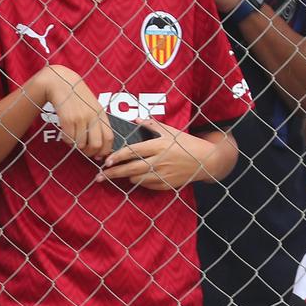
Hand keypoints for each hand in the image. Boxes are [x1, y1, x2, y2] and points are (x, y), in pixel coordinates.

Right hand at [34, 66, 113, 159]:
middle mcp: (92, 117)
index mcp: (101, 114)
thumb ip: (97, 122)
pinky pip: (68, 139)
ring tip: (73, 138)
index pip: (109, 137)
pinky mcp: (67, 119)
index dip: (105, 150)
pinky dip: (66, 141)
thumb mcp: (92, 106)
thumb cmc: (77, 96)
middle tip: (84, 151)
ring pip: (80, 144)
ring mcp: (80, 118)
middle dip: (90, 152)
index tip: (99, 155)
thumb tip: (100, 144)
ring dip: (76, 145)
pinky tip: (65, 134)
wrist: (61, 82)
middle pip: (96, 144)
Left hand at [98, 120, 212, 190]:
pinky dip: (140, 182)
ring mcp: (162, 174)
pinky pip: (147, 186)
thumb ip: (152, 125)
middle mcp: (159, 161)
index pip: (131, 151)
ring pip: (136, 179)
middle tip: (99, 176)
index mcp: (158, 145)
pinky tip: (136, 179)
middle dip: (112, 173)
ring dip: (126, 177)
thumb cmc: (187, 143)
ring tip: (118, 175)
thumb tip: (136, 119)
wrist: (206, 160)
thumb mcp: (171, 131)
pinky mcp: (166, 185)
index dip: (116, 157)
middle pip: (130, 169)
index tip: (106, 160)